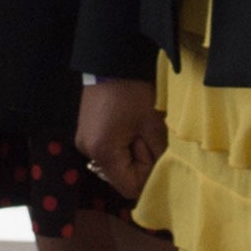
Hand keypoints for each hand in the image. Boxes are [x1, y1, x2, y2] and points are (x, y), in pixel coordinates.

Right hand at [74, 75, 163, 202]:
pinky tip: (127, 126)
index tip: (156, 155)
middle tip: (146, 135)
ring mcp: (85, 142)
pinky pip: (108, 150)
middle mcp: (89, 152)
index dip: (147, 178)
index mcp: (103, 152)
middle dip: (139, 162)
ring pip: (115, 163)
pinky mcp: (86, 133)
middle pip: (121, 176)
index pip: (128, 188)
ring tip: (136, 128)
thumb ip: (159, 154)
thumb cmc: (133, 93)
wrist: (110, 62)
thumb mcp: (152, 124)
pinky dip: (121, 144)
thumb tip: (166, 173)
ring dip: (131, 153)